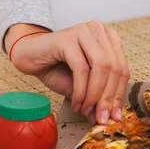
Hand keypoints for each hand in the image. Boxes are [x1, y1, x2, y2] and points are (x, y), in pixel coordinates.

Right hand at [5, 21, 129, 123]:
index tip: (115, 116)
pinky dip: (81, 90)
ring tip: (87, 111)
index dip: (119, 94)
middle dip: (109, 97)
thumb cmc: (57, 67)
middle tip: (102, 117)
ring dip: (95, 94)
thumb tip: (109, 116)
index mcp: (109, 38)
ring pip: (102, 67)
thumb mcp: (82, 84)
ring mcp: (84, 31)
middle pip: (115, 68)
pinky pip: (81, 68)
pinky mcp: (68, 38)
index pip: (123, 69)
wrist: (27, 55)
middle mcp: (99, 30)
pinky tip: (76, 103)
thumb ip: (97, 96)